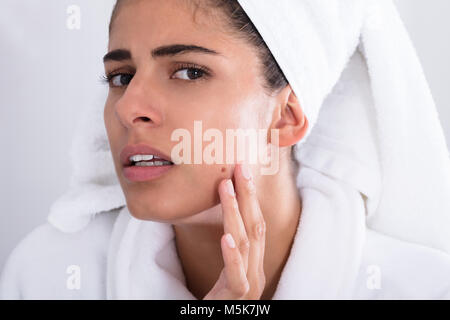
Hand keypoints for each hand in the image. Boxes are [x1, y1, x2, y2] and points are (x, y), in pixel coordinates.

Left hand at [203, 163, 266, 299]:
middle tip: (240, 167)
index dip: (249, 196)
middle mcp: (255, 270)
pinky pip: (236, 275)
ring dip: (235, 213)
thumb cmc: (221, 301)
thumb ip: (230, 250)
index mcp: (253, 261)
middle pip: (254, 227)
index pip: (254, 223)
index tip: (241, 171)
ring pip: (245, 244)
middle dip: (247, 195)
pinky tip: (226, 237)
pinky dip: (232, 255)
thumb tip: (225, 222)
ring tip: (226, 188)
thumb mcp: (227, 271)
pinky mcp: (236, 299)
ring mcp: (248, 285)